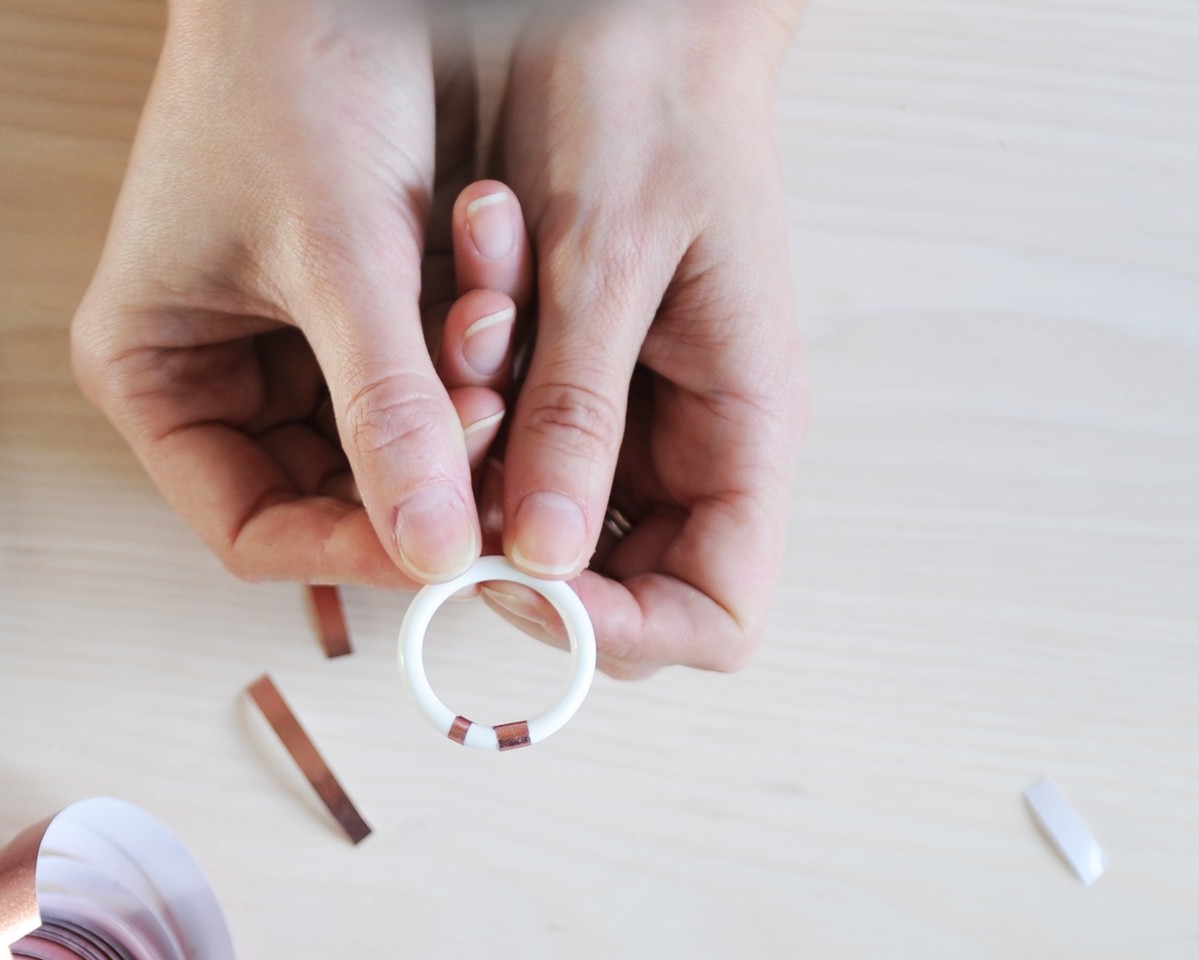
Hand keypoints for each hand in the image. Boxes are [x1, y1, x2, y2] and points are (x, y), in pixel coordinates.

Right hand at [72, 0, 503, 586]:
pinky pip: (431, 380)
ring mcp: (294, 346)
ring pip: (395, 446)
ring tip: (495, 337)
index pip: (250, 527)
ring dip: (459, 413)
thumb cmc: (292, 68)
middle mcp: (216, 373)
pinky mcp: (366, 311)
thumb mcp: (338, 253)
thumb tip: (434, 553)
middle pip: (331, 498)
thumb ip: (387, 410)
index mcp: (152, 373)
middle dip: (421, 475)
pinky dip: (473, 358)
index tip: (442, 546)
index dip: (346, 552)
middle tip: (496, 442)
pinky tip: (499, 304)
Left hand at [484, 0, 810, 675]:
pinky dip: (468, 403)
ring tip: (464, 336)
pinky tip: (457, 313)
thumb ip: (579, 413)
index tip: (521, 575)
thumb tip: (545, 564)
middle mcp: (693, 438)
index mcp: (743, 424)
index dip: (618, 630)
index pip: (713, 616)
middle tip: (455, 463)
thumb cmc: (648, 90)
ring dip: (483, 460)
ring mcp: (634, 412)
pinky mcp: (573, 375)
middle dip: (522, 543)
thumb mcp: (605, 251)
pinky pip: (509, 442)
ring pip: (545, 520)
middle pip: (617, 589)